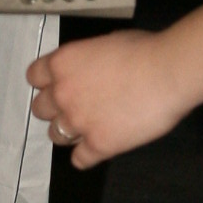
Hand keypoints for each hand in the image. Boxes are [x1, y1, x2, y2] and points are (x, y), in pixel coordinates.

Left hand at [29, 26, 184, 166]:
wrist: (167, 72)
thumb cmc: (144, 49)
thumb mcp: (106, 42)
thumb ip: (88, 60)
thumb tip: (92, 69)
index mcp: (62, 64)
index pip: (34, 76)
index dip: (47, 81)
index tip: (61, 83)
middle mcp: (62, 94)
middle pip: (40, 109)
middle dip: (56, 108)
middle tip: (77, 106)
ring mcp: (77, 122)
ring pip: (55, 136)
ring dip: (68, 133)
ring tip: (90, 128)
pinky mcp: (97, 145)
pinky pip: (80, 160)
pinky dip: (88, 155)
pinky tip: (101, 146)